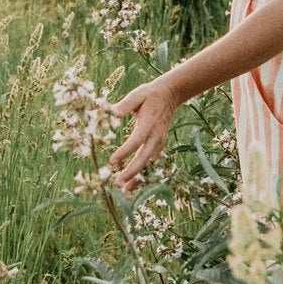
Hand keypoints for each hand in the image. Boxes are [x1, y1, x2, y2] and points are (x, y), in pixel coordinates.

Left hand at [107, 76, 181, 191]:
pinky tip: (132, 184)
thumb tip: (111, 113)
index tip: (112, 161)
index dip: (125, 152)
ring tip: (124, 189)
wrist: (171, 95)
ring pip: (148, 163)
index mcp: (149, 123)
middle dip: (132, 171)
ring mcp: (159, 142)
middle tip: (118, 183)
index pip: (136, 140)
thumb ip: (126, 104)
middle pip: (144, 157)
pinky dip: (143, 173)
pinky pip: (151, 162)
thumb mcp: (138, 94)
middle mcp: (156, 136)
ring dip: (138, 177)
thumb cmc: (150, 94)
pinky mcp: (159, 145)